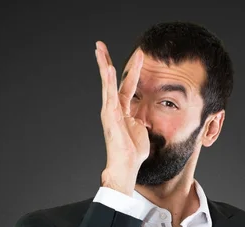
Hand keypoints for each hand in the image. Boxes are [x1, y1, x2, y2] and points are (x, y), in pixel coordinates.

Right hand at [94, 41, 149, 172]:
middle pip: (110, 80)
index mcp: (123, 110)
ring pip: (106, 84)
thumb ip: (141, 118)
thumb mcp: (141, 129)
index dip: (132, 70)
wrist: (127, 165)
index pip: (127, 85)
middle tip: (99, 44)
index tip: (139, 55)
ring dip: (103, 65)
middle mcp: (114, 108)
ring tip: (99, 49)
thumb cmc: (133, 151)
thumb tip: (145, 115)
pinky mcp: (110, 116)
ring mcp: (110, 111)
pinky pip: (109, 95)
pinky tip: (107, 68)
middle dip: (105, 61)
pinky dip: (107, 81)